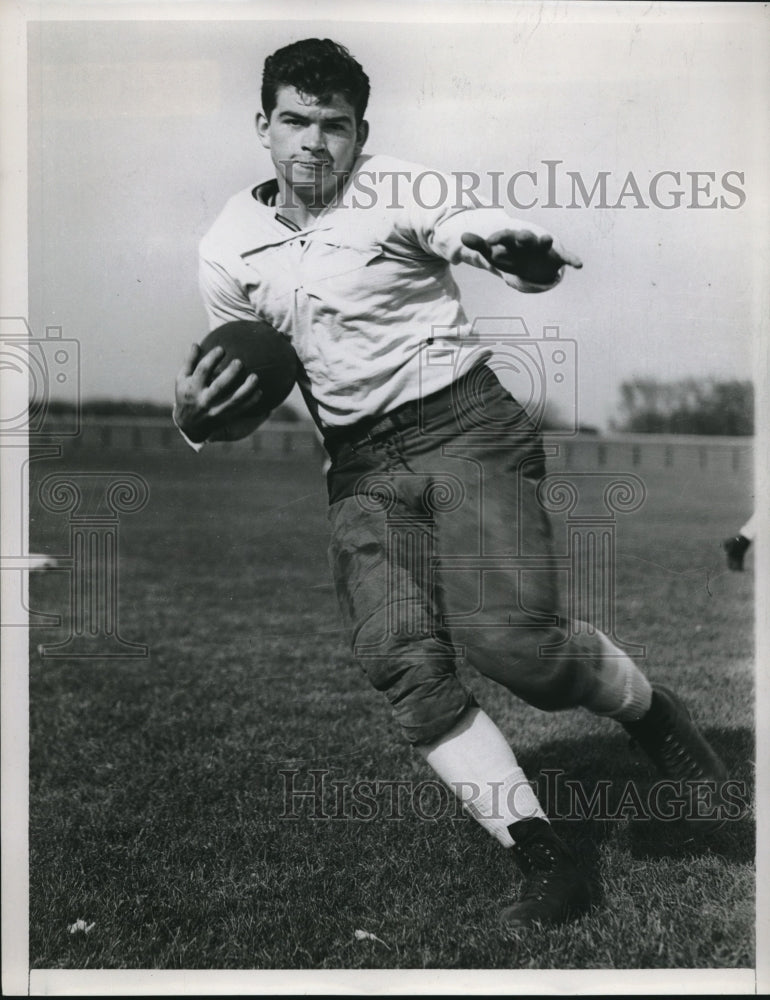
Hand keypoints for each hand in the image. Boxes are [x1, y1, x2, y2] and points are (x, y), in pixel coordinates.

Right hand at [173, 343, 262, 442]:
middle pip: (218, 387)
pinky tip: (260, 392)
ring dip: (246, 389)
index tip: (222, 349)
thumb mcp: (181, 379)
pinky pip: (241, 410)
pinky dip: (251, 402)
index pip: (202, 371)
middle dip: (230, 374)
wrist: (189, 425)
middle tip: (240, 362)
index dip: (211, 359)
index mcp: (192, 388)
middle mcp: (203, 400)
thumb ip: (189, 362)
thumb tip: (196, 344)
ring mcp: (215, 411)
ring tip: (255, 377)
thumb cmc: (186, 395)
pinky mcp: (225, 418)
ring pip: (233, 401)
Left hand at [461, 229, 581, 285]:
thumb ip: (479, 244)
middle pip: (525, 237)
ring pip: (544, 242)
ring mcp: (543, 247)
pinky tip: (579, 265)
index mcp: (512, 239)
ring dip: (546, 241)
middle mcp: (529, 241)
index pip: (505, 236)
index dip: (499, 238)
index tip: (490, 240)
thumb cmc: (510, 255)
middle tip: (522, 237)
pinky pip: (566, 257)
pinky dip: (573, 260)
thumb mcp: (493, 252)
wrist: (532, 261)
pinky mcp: (557, 256)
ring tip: (548, 239)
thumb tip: (461, 236)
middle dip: (524, 237)